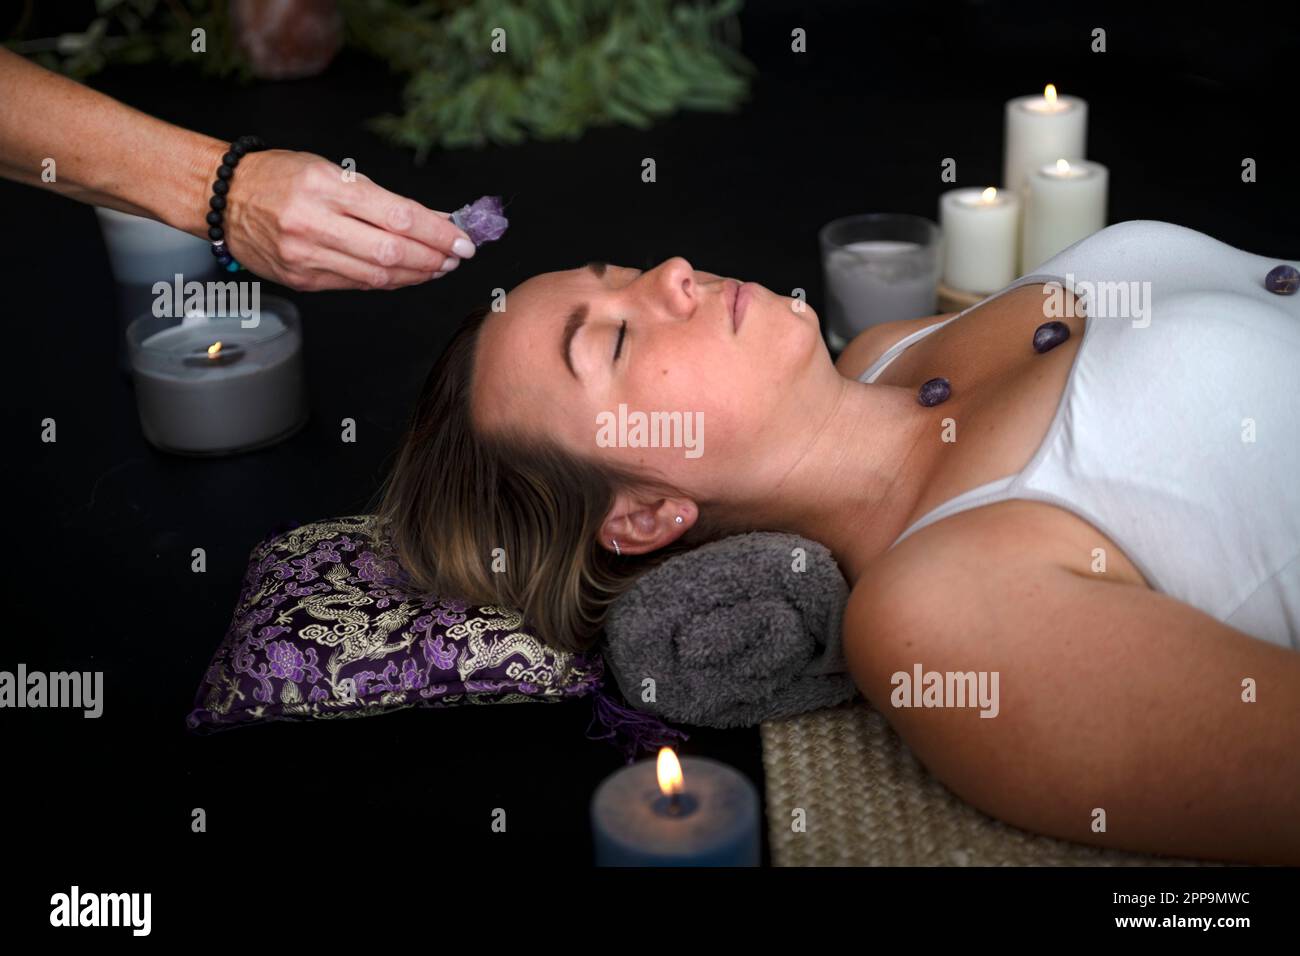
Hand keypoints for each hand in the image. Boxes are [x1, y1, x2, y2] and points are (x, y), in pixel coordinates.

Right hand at [220, 149, 475, 290]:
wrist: (222, 197)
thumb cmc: (279, 177)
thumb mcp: (331, 171)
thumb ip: (382, 199)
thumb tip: (434, 220)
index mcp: (324, 187)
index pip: (397, 216)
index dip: (437, 232)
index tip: (463, 238)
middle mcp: (313, 223)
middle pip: (391, 251)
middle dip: (433, 258)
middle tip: (456, 256)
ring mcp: (306, 256)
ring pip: (377, 275)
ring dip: (416, 274)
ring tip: (438, 267)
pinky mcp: (302, 280)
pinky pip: (357, 285)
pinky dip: (388, 281)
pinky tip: (407, 274)